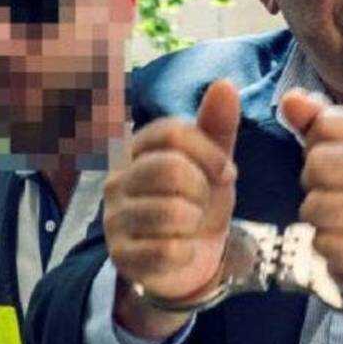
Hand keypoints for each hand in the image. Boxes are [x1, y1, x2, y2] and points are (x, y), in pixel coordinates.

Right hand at [105, 79, 240, 336]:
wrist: (188, 260)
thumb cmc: (197, 202)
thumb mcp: (212, 163)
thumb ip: (217, 125)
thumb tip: (224, 83)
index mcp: (137, 150)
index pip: (171, 131)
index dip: (208, 151)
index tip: (228, 173)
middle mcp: (117, 180)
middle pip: (170, 169)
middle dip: (202, 189)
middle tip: (204, 202)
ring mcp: (114, 219)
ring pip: (169, 211)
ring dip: (195, 221)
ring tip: (191, 225)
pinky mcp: (122, 256)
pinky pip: (166, 249)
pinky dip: (187, 251)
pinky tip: (183, 250)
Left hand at [281, 89, 342, 306]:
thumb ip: (317, 120)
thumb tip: (290, 98)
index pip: (328, 122)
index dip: (316, 142)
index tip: (332, 159)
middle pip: (319, 161)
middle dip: (311, 179)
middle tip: (329, 191)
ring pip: (315, 205)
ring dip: (315, 215)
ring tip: (335, 217)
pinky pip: (322, 242)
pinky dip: (324, 244)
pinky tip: (342, 242)